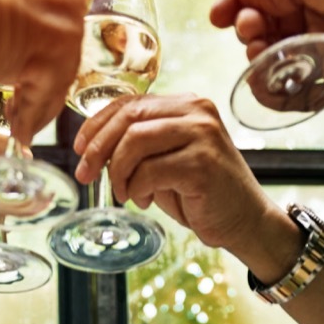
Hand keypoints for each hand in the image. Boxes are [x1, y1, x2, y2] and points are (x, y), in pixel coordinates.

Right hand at [0, 0, 89, 141]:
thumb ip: (14, 1)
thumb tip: (13, 21)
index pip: (63, 14)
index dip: (45, 42)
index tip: (32, 59)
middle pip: (63, 46)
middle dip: (40, 76)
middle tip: (20, 95)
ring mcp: (66, 22)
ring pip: (58, 73)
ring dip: (36, 101)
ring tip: (15, 118)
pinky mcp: (56, 54)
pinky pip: (46, 94)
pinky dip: (30, 115)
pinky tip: (19, 130)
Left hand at [74, 94, 283, 253]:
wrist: (244, 221)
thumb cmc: (201, 193)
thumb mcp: (164, 161)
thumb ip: (136, 148)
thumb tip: (92, 149)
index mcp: (186, 104)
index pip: (130, 102)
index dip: (97, 124)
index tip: (78, 148)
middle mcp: (197, 111)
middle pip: (129, 117)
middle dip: (98, 148)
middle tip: (85, 174)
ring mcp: (202, 135)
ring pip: (135, 141)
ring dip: (119, 171)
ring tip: (124, 193)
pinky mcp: (202, 164)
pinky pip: (149, 171)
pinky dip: (137, 188)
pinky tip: (144, 200)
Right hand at [209, 0, 323, 108]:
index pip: (259, 2)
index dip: (235, 7)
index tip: (218, 16)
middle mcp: (311, 23)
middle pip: (260, 33)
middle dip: (246, 28)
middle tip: (250, 26)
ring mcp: (318, 58)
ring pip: (268, 65)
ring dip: (255, 56)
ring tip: (260, 47)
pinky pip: (288, 96)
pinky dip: (269, 91)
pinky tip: (261, 79)